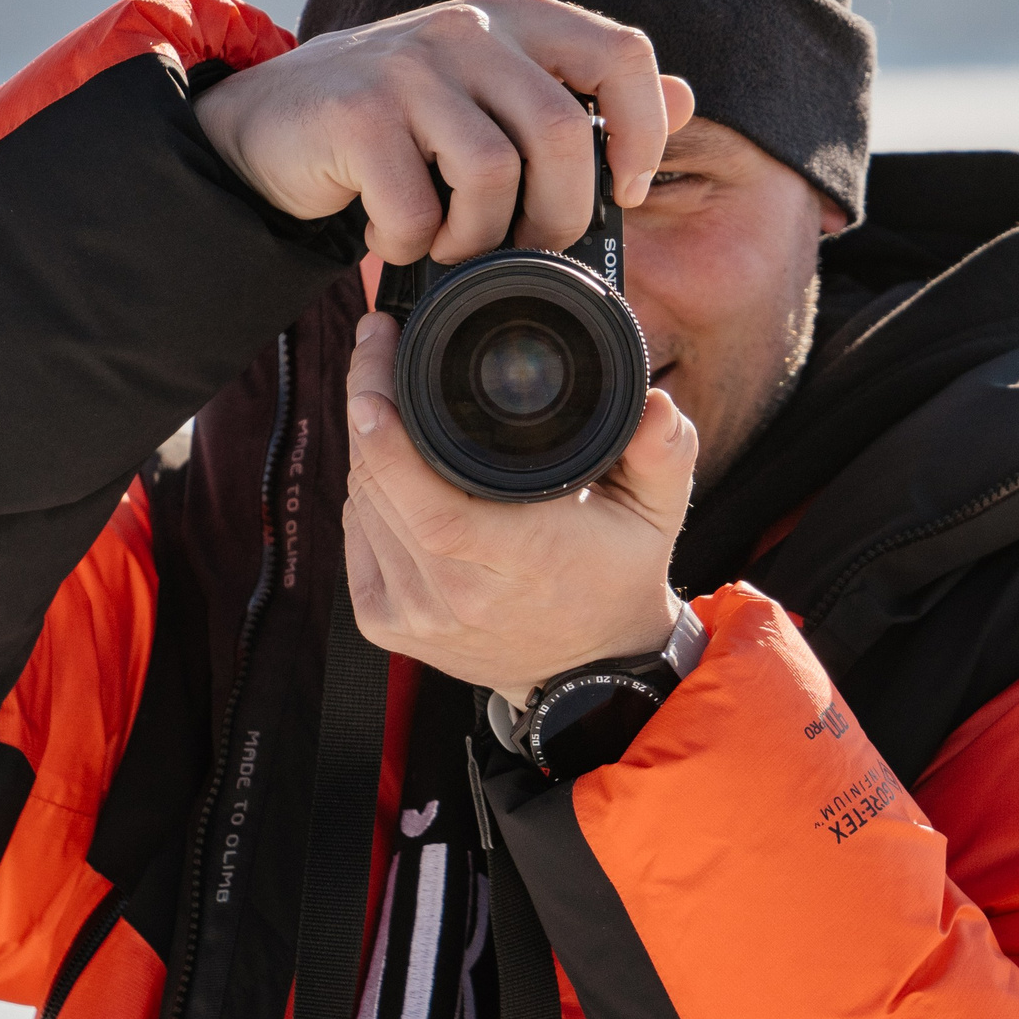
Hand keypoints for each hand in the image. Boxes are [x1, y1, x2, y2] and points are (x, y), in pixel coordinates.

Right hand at [196, 0, 696, 263]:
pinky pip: (417, 206)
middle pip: (561, 132)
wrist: (269, 126)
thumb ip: (582, 96)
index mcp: (517, 18)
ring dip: (479, 237)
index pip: (623, 55)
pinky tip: (394, 237)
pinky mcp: (356, 112)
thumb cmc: (398, 123)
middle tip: (527, 249)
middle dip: (558, 216)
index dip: (643, 131)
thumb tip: (686, 96)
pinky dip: (412, 243)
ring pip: (493, 172)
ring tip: (450, 245)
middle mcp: (468, 27)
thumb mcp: (493, 94)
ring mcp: (408, 64)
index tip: (625, 190)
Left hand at [343, 311, 693, 701]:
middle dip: (367, 406)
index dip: (389, 442)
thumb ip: (663, 454)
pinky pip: (355, 533)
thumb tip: (656, 406)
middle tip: (378, 349)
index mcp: (520, 562)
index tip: (376, 377)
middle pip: (381, 487)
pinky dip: (367, 494)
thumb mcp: (656, 513)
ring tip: (389, 402)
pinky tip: (393, 471)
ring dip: (367, 447)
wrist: (587, 669)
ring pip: (361, 503)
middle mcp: (457, 596)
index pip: (434, 508)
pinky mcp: (385, 626)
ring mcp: (414, 617)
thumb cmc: (616, 574)